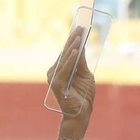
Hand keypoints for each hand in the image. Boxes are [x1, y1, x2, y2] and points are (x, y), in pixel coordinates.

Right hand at [47, 25, 96, 139]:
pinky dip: (70, 59)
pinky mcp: (56, 84)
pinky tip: (76, 50)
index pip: (68, 50)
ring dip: (73, 45)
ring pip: (65, 58)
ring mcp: (54, 77)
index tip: (80, 25)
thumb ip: (81, 61)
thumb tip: (81, 45)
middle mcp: (55, 71)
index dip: (73, 38)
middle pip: (65, 52)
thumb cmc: (83, 95)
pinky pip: (65, 69)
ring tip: (79, 34)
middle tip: (80, 25)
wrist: (81, 113)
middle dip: (73, 38)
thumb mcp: (85, 74)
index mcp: (61, 68)